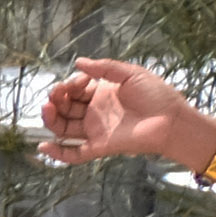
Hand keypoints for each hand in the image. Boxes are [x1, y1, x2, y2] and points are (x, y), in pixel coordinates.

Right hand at [39, 59, 212, 168]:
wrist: (172, 120)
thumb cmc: (156, 95)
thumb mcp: (131, 73)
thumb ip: (105, 67)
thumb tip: (78, 62)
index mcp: (101, 94)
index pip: (74, 90)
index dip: (69, 85)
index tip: (77, 80)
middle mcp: (94, 112)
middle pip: (65, 108)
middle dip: (55, 100)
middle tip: (55, 95)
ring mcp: (94, 131)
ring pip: (63, 128)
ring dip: (51, 120)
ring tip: (47, 110)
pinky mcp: (98, 147)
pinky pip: (73, 154)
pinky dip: (57, 153)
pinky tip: (43, 148)